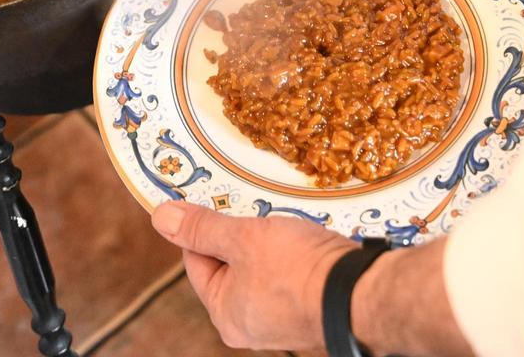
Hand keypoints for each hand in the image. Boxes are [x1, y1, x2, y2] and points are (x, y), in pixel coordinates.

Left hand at [151, 201, 355, 350]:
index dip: (202, 227)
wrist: (362, 291)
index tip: (209, 200)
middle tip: (250, 210)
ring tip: (278, 222)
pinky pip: (286, 274)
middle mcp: (249, 324)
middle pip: (229, 264)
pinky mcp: (307, 306)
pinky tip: (300, 237)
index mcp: (225, 315)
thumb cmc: (298, 270)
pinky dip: (289, 253)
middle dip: (240, 234)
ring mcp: (280, 318)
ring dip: (266, 241)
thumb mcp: (243, 238)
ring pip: (259, 267)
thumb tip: (161, 218)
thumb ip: (201, 228)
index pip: (196, 260)